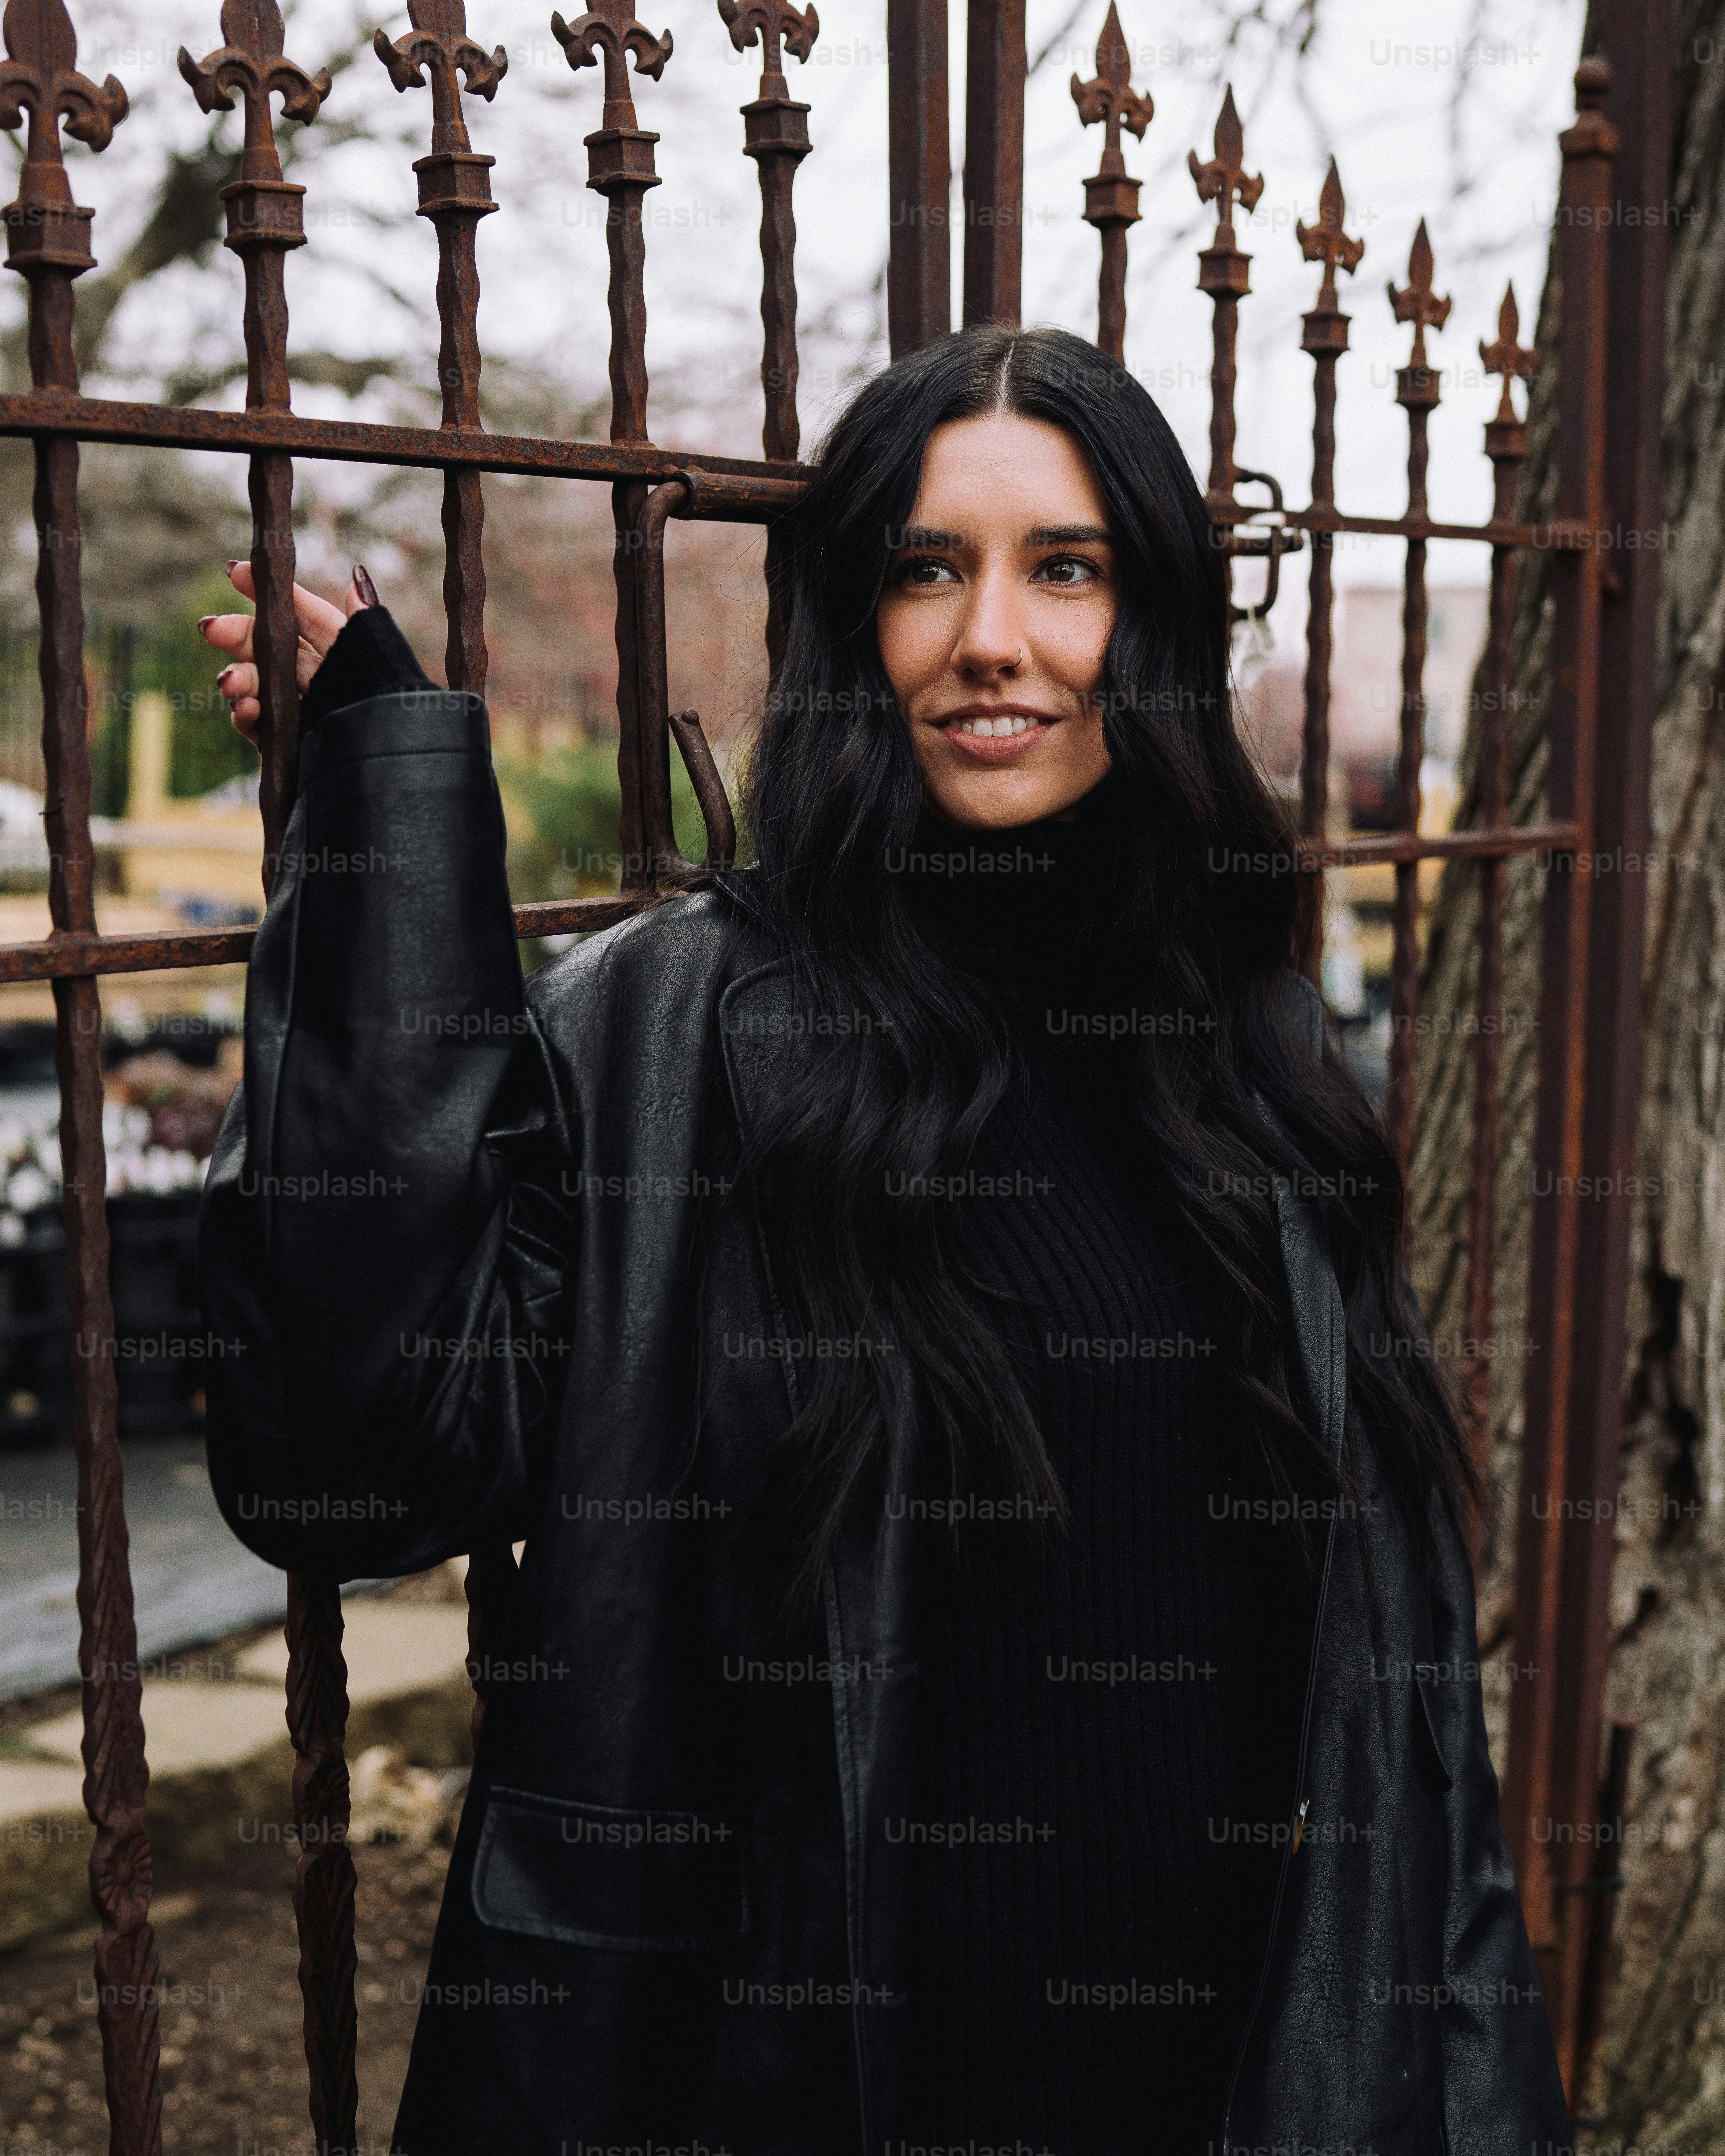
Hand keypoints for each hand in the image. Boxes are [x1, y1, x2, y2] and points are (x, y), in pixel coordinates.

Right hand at [198, 561, 377, 745]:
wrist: (394, 771)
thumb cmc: (392, 709)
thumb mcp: (382, 662)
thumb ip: (367, 623)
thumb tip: (358, 577)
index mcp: (342, 652)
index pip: (300, 615)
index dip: (269, 595)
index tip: (235, 572)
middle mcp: (318, 679)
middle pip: (269, 649)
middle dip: (238, 636)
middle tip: (210, 629)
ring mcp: (301, 710)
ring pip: (257, 686)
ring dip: (237, 679)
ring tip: (228, 681)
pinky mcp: (290, 743)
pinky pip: (259, 726)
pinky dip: (246, 717)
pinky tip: (245, 710)